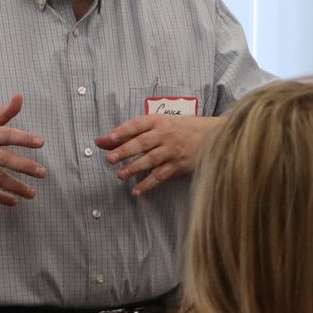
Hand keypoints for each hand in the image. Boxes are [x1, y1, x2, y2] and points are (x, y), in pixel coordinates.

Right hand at [0, 95, 45, 206]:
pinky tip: (14, 201)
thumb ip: (2, 113)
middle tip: (43, 172)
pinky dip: (0, 198)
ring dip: (16, 186)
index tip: (41, 142)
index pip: (6, 134)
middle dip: (24, 166)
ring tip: (32, 193)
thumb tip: (20, 96)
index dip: (23, 138)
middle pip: (3, 158)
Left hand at [96, 115, 219, 195]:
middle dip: (125, 151)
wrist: (211, 135)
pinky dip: (148, 184)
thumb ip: (130, 133)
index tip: (107, 139)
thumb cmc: (179, 128)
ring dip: (134, 168)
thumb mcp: (158, 125)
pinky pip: (161, 175)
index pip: (136, 125)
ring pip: (151, 159)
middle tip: (110, 159)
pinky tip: (137, 191)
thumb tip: (101, 142)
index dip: (121, 132)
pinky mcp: (178, 165)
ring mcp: (172, 150)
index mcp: (158, 121)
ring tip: (120, 175)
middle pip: (142, 143)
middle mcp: (165, 134)